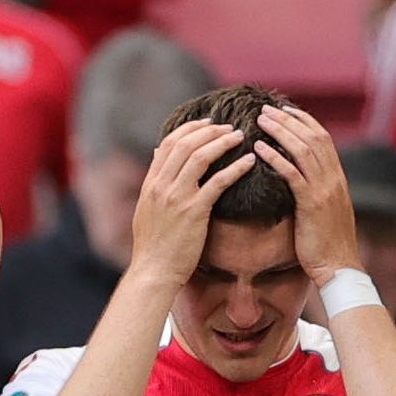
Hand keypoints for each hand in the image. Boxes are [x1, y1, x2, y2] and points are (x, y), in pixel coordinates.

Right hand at [127, 119, 256, 286]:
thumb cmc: (154, 246)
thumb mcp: (146, 211)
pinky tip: (249, 161)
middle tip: (228, 127)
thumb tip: (157, 158)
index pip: (168, 145)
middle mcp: (160, 186)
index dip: (189, 129)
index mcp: (150, 185)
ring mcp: (176, 197)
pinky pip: (218, 181)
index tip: (208, 124)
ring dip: (222, 142)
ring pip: (200, 156)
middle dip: (209, 131)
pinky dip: (235, 167)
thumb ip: (154, 185)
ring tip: (240, 136)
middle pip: (184, 144)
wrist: (153, 271)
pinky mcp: (194, 211)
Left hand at [249, 103, 360, 285]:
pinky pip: (293, 175)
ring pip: (303, 150)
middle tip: (266, 108)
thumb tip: (296, 176)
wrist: (338, 266)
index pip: (322, 138)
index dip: (303, 121)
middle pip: (313, 137)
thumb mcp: (322, 209)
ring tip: (260, 120)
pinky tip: (259, 149)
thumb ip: (313, 190)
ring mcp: (325, 190)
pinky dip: (276, 158)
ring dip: (281, 132)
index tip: (284, 109)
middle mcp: (334, 178)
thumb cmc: (324, 242)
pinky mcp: (312, 204)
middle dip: (289, 120)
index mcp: (336, 177)